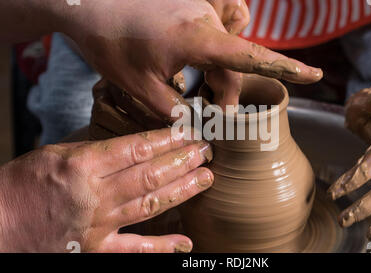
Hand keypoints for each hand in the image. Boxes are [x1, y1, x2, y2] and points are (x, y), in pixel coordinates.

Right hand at [0, 128, 212, 251]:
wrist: (0, 224)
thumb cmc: (24, 185)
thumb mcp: (56, 154)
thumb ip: (96, 150)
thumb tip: (134, 145)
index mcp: (84, 165)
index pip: (137, 148)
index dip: (168, 140)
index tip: (190, 132)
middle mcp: (96, 195)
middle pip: (150, 175)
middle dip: (183, 160)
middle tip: (206, 151)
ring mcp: (99, 225)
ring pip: (150, 205)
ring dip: (182, 191)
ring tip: (206, 178)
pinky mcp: (97, 250)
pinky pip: (135, 249)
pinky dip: (161, 247)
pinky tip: (186, 243)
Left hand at [63, 0, 321, 119]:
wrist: (86, 1)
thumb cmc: (110, 42)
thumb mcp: (139, 86)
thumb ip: (172, 110)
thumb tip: (193, 126)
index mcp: (199, 39)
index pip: (253, 56)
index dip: (287, 68)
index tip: (315, 75)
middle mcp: (207, 19)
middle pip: (235, 62)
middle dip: (226, 91)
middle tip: (212, 114)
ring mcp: (200, 7)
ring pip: (226, 46)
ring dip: (217, 69)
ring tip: (195, 83)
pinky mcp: (190, 4)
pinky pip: (215, 26)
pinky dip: (210, 45)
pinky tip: (189, 53)